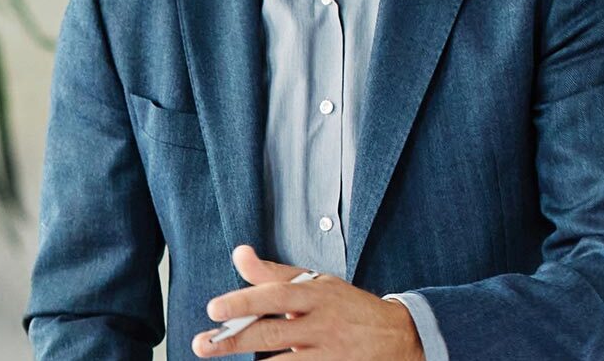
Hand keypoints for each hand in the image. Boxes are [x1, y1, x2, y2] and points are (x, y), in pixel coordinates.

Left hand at [192, 245, 422, 359]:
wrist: (401, 335)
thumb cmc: (347, 306)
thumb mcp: (316, 283)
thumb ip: (274, 273)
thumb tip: (239, 254)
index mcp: (315, 294)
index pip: (275, 295)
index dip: (244, 302)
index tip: (213, 309)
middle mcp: (323, 324)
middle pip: (273, 333)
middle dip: (234, 340)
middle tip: (203, 345)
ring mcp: (331, 353)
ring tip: (221, 359)